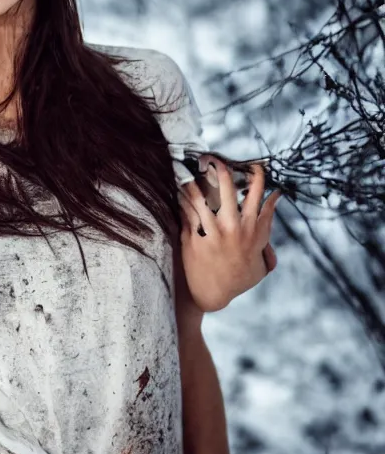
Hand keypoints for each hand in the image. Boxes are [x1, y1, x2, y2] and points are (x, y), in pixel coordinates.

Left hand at [178, 157, 281, 311]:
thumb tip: (274, 208)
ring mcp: (214, 233)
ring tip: (187, 168)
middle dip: (223, 172)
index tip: (255, 166)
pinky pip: (187, 213)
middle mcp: (235, 229)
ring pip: (203, 199)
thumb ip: (267, 235)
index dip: (258, 179)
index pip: (260, 198)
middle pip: (230, 192)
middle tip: (215, 159)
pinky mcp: (195, 239)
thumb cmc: (238, 278)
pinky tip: (178, 188)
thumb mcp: (261, 262)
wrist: (213, 294)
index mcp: (253, 232)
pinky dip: (183, 199)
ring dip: (195, 182)